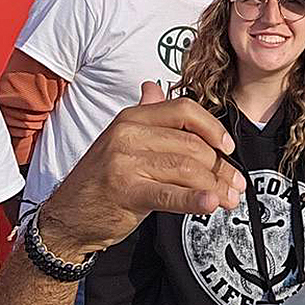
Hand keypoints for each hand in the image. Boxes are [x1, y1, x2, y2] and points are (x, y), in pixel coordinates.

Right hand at [42, 82, 242, 258]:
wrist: (66, 217)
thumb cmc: (101, 180)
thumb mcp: (119, 141)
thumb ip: (144, 116)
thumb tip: (154, 87)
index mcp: (131, 117)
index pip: (184, 110)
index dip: (212, 128)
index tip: (228, 148)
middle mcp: (128, 133)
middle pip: (192, 144)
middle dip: (221, 167)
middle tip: (237, 186)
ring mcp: (125, 161)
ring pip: (188, 169)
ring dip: (216, 187)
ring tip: (230, 201)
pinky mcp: (126, 191)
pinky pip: (171, 193)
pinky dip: (195, 200)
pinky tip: (211, 205)